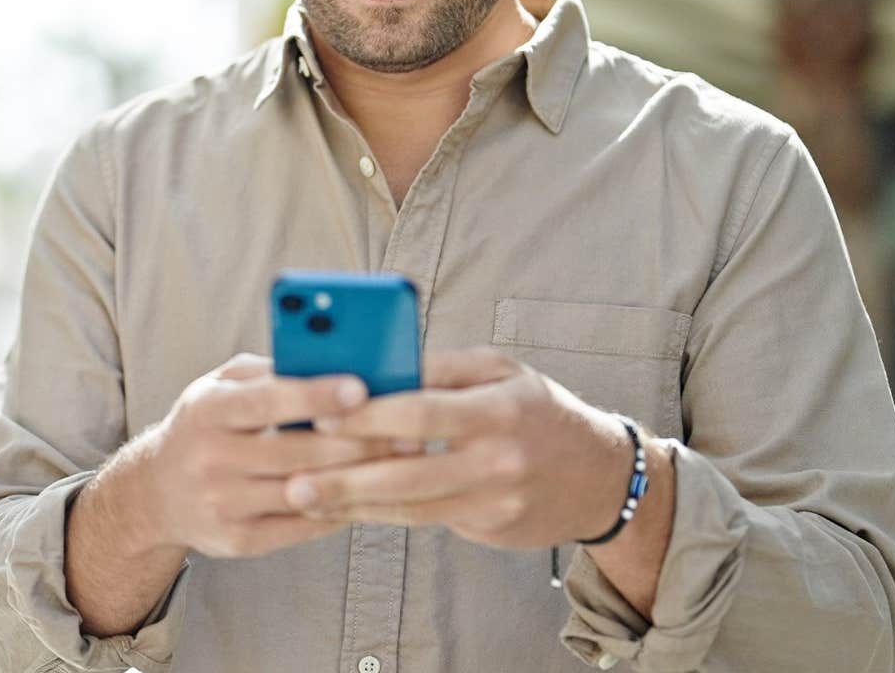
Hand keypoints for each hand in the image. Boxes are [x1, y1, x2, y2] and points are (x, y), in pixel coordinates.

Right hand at [131, 353, 400, 558]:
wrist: (156, 492)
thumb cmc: (207, 424)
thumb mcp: (221, 386)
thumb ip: (270, 371)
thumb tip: (332, 358)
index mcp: (206, 411)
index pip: (265, 401)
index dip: (315, 394)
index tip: (362, 386)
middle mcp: (209, 459)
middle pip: (295, 452)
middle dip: (357, 441)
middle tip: (409, 430)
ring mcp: (222, 505)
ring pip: (304, 492)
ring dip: (358, 477)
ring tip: (402, 462)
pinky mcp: (237, 541)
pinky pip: (301, 526)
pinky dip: (339, 508)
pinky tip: (370, 492)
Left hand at [283, 348, 634, 548]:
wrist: (600, 477)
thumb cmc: (538, 410)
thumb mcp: (501, 372)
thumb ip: (441, 369)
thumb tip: (377, 367)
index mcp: (499, 408)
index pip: (425, 410)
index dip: (370, 415)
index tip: (320, 413)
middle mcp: (498, 457)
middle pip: (411, 470)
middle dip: (347, 476)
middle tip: (294, 478)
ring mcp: (494, 499)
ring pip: (411, 504)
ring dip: (352, 504)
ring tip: (302, 498)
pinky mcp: (488, 527)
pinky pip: (423, 519)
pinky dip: (379, 514)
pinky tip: (341, 509)